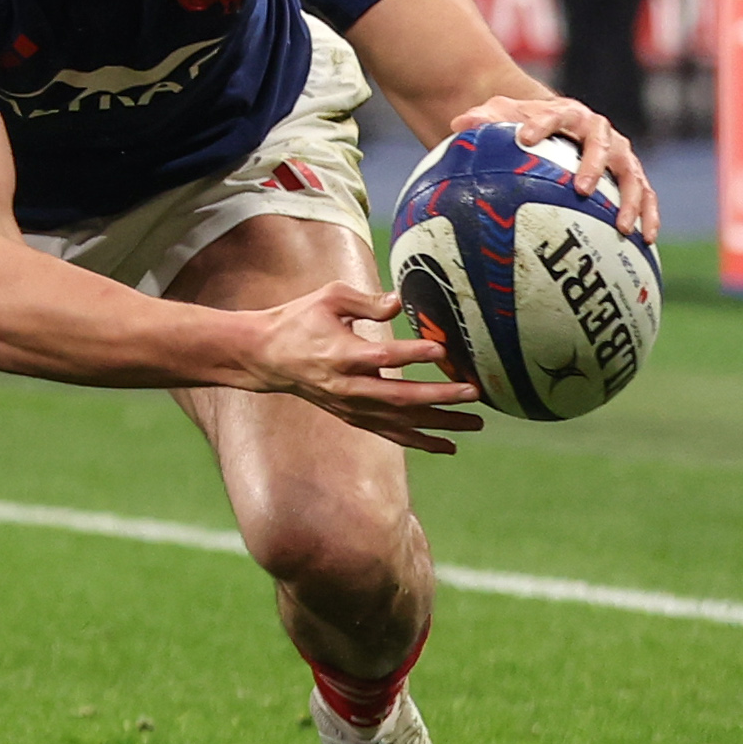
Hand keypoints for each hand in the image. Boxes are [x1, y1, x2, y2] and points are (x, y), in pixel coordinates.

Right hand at [243, 282, 485, 454]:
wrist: (267, 356)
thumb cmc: (300, 320)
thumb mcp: (328, 298)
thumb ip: (366, 301)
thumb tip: (401, 302)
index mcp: (339, 353)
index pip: (381, 356)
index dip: (411, 354)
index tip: (441, 348)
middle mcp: (347, 386)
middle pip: (398, 397)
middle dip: (438, 396)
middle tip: (472, 391)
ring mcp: (351, 406)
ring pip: (401, 421)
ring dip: (439, 422)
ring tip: (475, 420)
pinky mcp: (354, 416)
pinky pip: (392, 434)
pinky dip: (421, 442)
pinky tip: (450, 445)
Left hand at [449, 94, 658, 241]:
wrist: (553, 127)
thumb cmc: (524, 124)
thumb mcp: (502, 117)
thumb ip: (484, 119)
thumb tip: (458, 123)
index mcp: (567, 113)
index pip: (554, 115)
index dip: (540, 125)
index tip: (522, 138)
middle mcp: (599, 131)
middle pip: (601, 144)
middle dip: (594, 166)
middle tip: (581, 190)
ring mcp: (619, 153)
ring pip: (631, 174)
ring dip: (630, 199)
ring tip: (623, 227)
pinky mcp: (630, 174)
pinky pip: (646, 195)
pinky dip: (649, 214)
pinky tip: (646, 239)